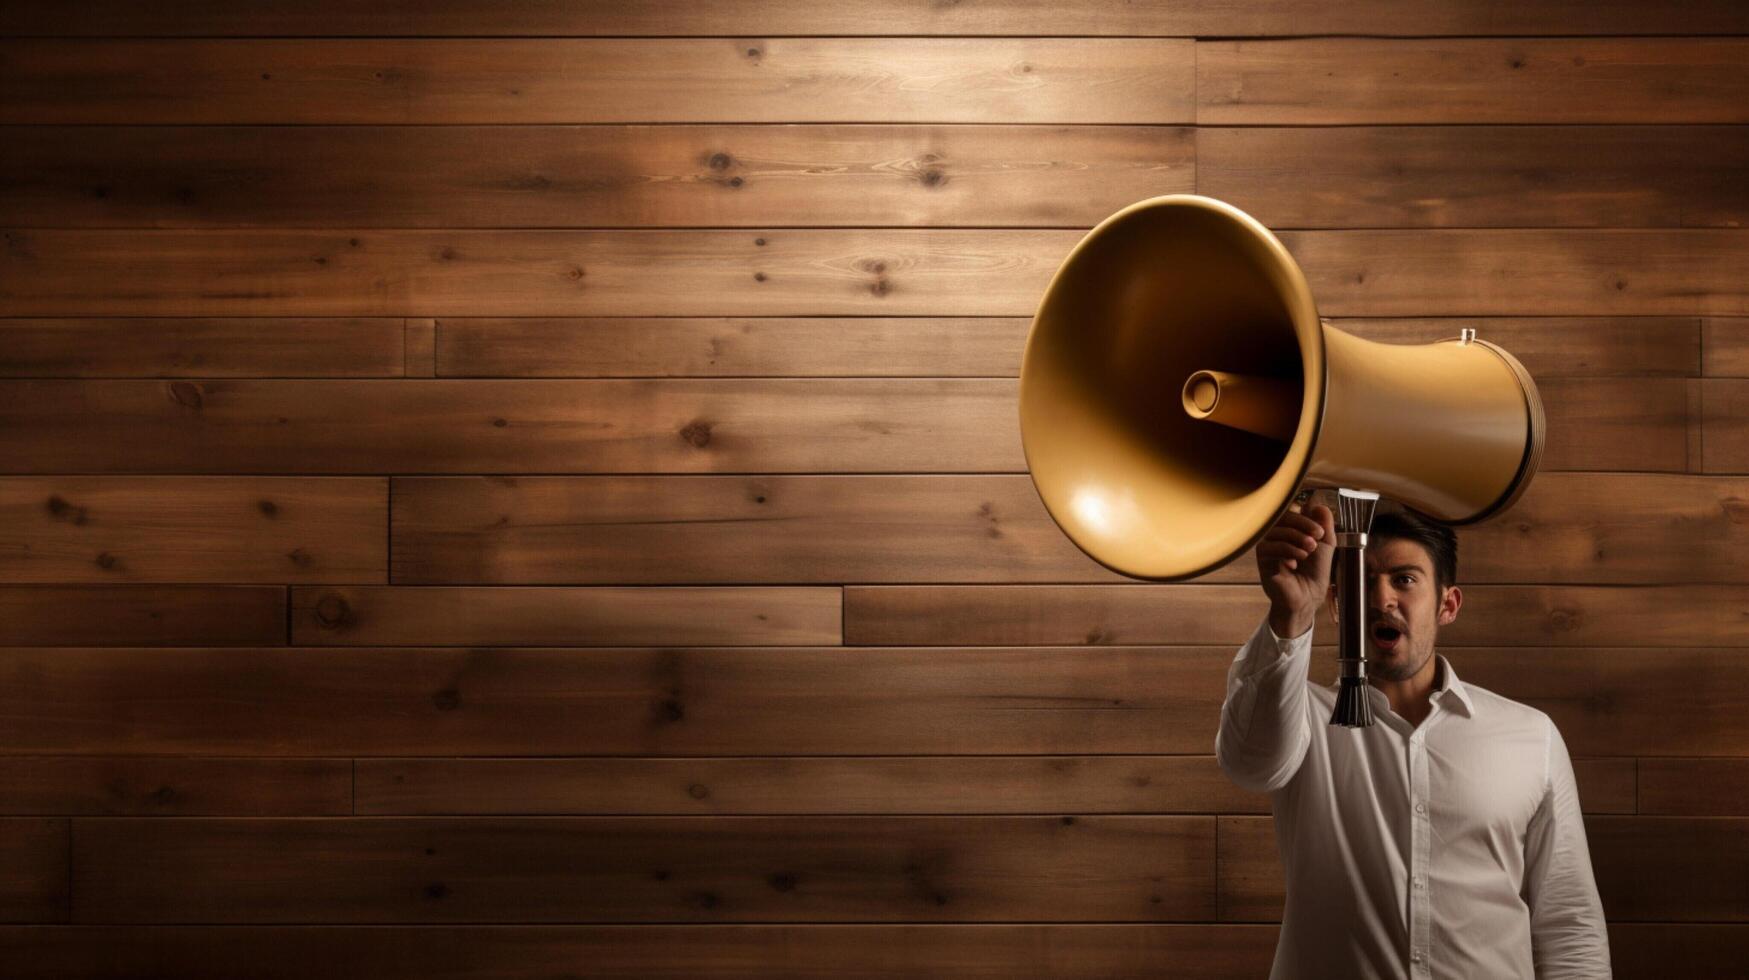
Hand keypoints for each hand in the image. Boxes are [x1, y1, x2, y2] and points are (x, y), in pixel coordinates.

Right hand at [1256, 497, 1335, 636]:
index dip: (1306, 517)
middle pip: (1281, 518)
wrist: (1309, 597)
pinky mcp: (1262, 560)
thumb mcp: (1326, 544)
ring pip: (1276, 531)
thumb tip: (1320, 505)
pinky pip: (1269, 547)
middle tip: (1316, 539)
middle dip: (1302, 525)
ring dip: (1296, 539)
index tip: (1321, 531)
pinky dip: (1286, 551)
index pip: (1291, 512)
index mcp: (1289, 530)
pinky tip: (1295, 562)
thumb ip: (1325, 524)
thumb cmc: (1315, 572)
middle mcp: (1276, 536)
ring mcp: (1267, 547)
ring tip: (1308, 552)